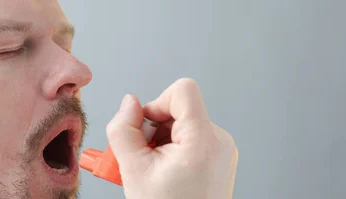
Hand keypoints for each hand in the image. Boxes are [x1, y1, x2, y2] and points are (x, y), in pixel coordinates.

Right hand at [106, 78, 237, 198]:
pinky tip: (164, 172)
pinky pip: (190, 139)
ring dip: (160, 142)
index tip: (144, 127)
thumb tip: (128, 103)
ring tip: (152, 170)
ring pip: (182, 125)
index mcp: (203, 140)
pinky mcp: (219, 158)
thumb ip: (123, 130)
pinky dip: (172, 151)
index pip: (183, 90)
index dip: (157, 102)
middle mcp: (219, 140)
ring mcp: (222, 150)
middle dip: (153, 129)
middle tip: (140, 158)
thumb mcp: (133, 170)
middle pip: (179, 109)